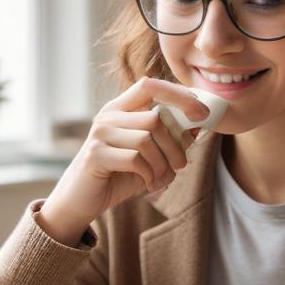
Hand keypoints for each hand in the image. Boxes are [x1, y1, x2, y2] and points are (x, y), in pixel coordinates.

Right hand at [36, 77, 209, 246]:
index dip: (178, 94)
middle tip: (180, 165)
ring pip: (147, 139)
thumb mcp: (150, 156)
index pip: (150, 85)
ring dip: (163, 164)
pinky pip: (135, 159)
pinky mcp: (96, 155)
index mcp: (121, 109)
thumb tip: (198, 126)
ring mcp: (100, 134)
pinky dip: (149, 175)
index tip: (202, 112)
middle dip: (176, 145)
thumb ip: (170, 140)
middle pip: (155, 117)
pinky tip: (148, 184)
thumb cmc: (119, 175)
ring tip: (162, 179)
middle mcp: (108, 116)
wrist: (82, 200)